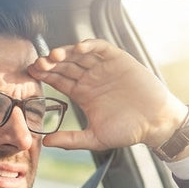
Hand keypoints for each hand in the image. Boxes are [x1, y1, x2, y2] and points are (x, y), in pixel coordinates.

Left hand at [27, 39, 188, 151]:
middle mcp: (90, 77)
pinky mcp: (118, 59)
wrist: (157, 123)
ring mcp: (103, 67)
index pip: (58, 79)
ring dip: (66, 52)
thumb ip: (71, 139)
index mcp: (82, 93)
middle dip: (50, 63)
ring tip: (54, 56)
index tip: (31, 74)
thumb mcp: (96, 138)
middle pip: (65, 64)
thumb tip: (46, 142)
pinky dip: (89, 45)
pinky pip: (100, 48)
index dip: (44, 75)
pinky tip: (78, 49)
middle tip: (39, 64)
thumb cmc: (129, 131)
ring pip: (79, 54)